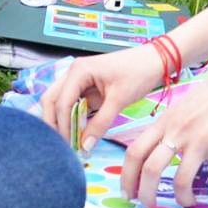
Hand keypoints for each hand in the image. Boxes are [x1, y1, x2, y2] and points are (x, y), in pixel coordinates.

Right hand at [42, 43, 167, 147]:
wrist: (156, 61)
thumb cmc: (139, 73)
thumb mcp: (119, 99)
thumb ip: (100, 123)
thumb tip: (84, 145)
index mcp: (78, 71)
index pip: (61, 103)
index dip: (63, 127)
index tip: (69, 146)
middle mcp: (73, 73)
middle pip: (51, 101)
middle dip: (54, 123)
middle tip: (62, 145)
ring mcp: (78, 79)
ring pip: (58, 102)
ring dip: (61, 121)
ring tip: (69, 142)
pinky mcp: (86, 87)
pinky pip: (72, 104)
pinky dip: (72, 118)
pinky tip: (78, 133)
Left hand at [118, 58, 207, 207]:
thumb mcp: (182, 110)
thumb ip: (170, 131)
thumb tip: (161, 157)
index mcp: (165, 123)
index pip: (135, 152)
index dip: (127, 177)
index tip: (127, 193)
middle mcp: (178, 131)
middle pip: (151, 169)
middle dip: (146, 194)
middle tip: (149, 206)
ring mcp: (199, 139)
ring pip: (181, 180)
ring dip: (183, 198)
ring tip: (190, 201)